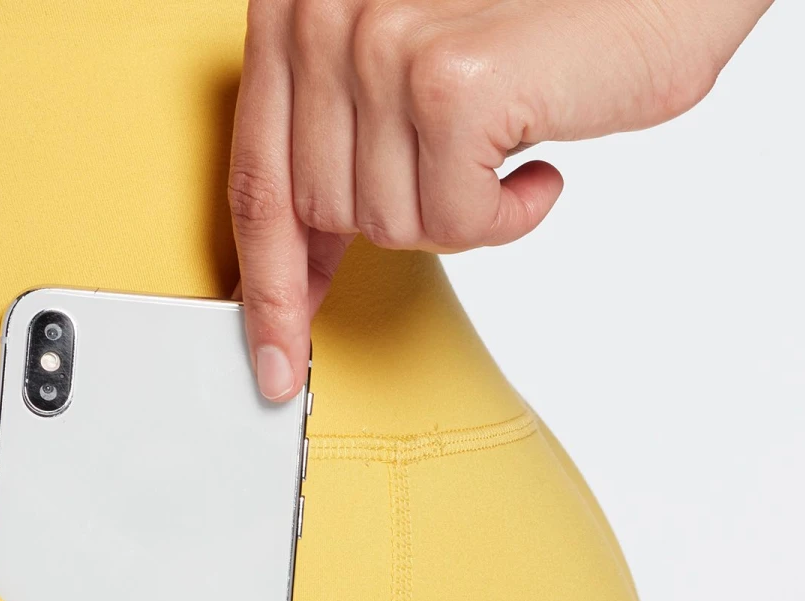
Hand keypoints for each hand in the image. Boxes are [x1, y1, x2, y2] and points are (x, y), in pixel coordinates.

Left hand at [231, 0, 772, 399]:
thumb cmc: (549, 22)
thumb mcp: (405, 74)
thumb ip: (333, 149)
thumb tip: (290, 271)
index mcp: (294, 3)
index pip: (256, 181)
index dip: (267, 286)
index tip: (274, 362)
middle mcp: (321, 11)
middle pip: (323, 214)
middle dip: (401, 217)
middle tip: (464, 171)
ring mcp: (380, 44)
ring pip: (387, 225)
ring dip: (460, 211)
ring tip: (504, 146)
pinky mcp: (447, 85)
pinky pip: (451, 223)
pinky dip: (506, 216)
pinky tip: (536, 163)